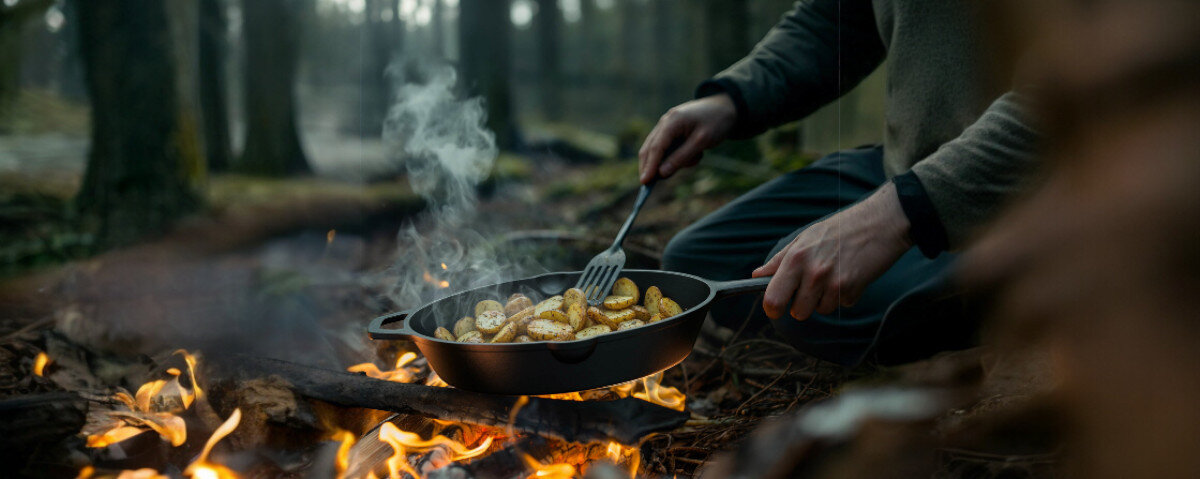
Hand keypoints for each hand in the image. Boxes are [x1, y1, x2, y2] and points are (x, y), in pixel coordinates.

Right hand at [638, 94, 736, 183]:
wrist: (727, 107)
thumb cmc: (716, 122)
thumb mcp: (702, 142)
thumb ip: (681, 157)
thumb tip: (661, 173)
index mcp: (672, 121)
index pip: (656, 147)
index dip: (650, 165)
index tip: (645, 182)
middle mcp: (665, 121)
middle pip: (650, 148)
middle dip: (650, 166)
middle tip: (649, 185)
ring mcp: (667, 125)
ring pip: (658, 149)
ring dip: (669, 161)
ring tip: (695, 157)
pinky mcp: (672, 130)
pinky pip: (668, 147)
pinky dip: (677, 156)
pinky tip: (696, 154)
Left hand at [752, 182, 913, 319]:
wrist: (880, 223)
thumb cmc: (840, 229)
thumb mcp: (805, 238)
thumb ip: (780, 260)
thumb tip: (756, 276)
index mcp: (796, 258)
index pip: (773, 299)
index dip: (772, 307)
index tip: (776, 306)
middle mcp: (813, 273)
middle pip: (797, 312)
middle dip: (802, 304)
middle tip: (811, 287)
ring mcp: (834, 284)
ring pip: (820, 311)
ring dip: (824, 299)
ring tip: (833, 275)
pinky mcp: (853, 291)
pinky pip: (841, 305)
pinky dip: (844, 295)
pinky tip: (849, 275)